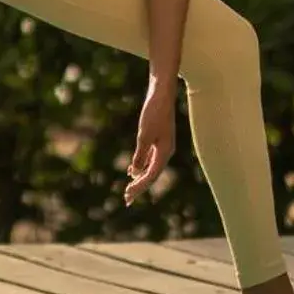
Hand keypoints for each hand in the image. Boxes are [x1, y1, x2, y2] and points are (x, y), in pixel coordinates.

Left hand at [124, 81, 174, 204]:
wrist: (161, 93)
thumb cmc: (153, 113)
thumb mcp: (144, 136)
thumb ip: (140, 155)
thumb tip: (135, 172)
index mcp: (165, 152)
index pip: (151, 176)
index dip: (139, 187)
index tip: (127, 195)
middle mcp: (166, 152)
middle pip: (152, 175)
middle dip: (139, 187)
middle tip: (126, 199)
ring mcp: (163, 146)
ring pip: (151, 168)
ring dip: (140, 179)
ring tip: (129, 190)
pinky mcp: (159, 139)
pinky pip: (150, 159)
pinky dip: (142, 166)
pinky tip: (133, 171)